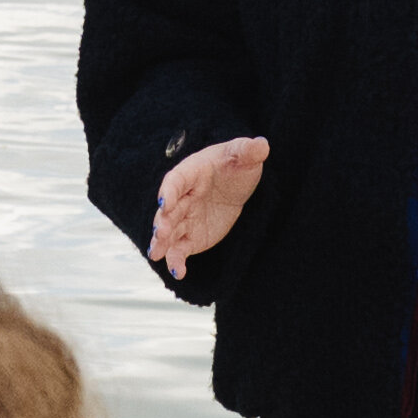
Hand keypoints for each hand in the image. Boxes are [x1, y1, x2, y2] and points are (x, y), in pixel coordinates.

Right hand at [147, 137, 268, 274]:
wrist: (235, 184)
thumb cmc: (235, 164)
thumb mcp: (244, 155)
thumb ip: (248, 150)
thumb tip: (262, 144)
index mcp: (191, 173)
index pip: (175, 181)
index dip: (169, 191)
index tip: (164, 202)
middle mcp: (182, 197)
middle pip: (168, 210)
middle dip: (162, 221)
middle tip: (160, 232)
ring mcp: (185, 218)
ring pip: (169, 232)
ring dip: (162, 242)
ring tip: (156, 254)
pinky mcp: (191, 236)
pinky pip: (180, 249)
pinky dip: (176, 261)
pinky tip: (179, 273)